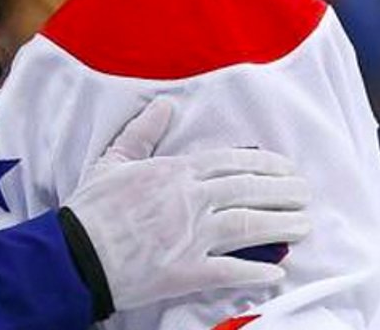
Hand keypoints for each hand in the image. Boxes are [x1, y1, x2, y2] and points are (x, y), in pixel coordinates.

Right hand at [61, 100, 311, 312]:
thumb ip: (141, 133)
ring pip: (250, 226)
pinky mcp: (187, 271)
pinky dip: (257, 273)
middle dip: (285, 192)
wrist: (73, 254)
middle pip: (250, 191)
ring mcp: (191, 236)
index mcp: (174, 172)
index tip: (287, 168)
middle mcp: (190, 200)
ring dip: (282, 226)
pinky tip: (277, 273)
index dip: (266, 164)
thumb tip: (163, 106)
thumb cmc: (89, 208)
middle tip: (306, 194)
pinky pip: (231, 271)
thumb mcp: (111, 162)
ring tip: (304, 226)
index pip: (232, 162)